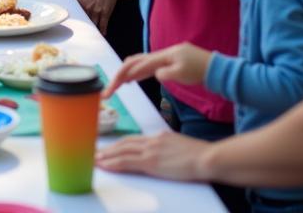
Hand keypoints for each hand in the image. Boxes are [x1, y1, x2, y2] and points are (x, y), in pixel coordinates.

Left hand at [75, 0, 121, 34]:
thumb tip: (79, 6)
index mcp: (78, 1)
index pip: (75, 15)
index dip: (76, 22)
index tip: (75, 27)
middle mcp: (85, 7)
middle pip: (84, 22)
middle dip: (84, 28)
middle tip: (82, 35)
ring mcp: (95, 11)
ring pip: (93, 25)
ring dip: (93, 30)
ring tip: (93, 35)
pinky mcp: (105, 12)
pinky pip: (103, 25)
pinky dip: (103, 30)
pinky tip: (103, 34)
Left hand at [95, 132, 209, 180]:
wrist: (207, 158)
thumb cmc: (201, 156)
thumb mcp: (181, 147)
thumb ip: (169, 148)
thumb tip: (164, 155)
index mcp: (159, 137)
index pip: (134, 140)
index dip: (120, 144)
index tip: (110, 147)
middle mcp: (152, 140)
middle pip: (125, 143)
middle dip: (109, 148)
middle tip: (96, 152)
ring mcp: (151, 150)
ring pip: (122, 151)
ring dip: (107, 155)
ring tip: (96, 159)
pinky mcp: (151, 161)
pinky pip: (127, 161)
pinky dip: (114, 162)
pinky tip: (105, 165)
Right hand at [103, 42, 212, 97]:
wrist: (214, 66)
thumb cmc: (200, 70)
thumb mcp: (184, 73)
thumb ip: (167, 73)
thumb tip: (155, 74)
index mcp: (162, 57)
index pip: (138, 65)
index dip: (124, 75)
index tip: (114, 87)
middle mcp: (159, 55)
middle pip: (133, 62)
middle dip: (119, 75)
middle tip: (109, 90)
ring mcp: (162, 59)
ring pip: (138, 63)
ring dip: (125, 73)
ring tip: (115, 86)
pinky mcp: (166, 63)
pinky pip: (145, 66)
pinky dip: (135, 72)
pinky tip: (132, 79)